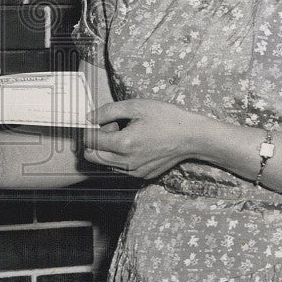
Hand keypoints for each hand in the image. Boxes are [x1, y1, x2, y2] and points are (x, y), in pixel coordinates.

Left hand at [82, 98, 206, 179]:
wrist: (192, 136)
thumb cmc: (166, 118)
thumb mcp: (136, 106)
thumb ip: (108, 111)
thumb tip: (88, 117)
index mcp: (124, 144)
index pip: (89, 141)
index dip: (94, 128)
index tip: (109, 120)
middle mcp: (127, 162)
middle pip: (93, 156)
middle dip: (99, 140)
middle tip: (117, 127)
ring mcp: (135, 172)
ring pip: (106, 163)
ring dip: (110, 149)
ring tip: (129, 135)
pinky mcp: (142, 176)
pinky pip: (121, 167)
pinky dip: (122, 156)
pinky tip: (138, 144)